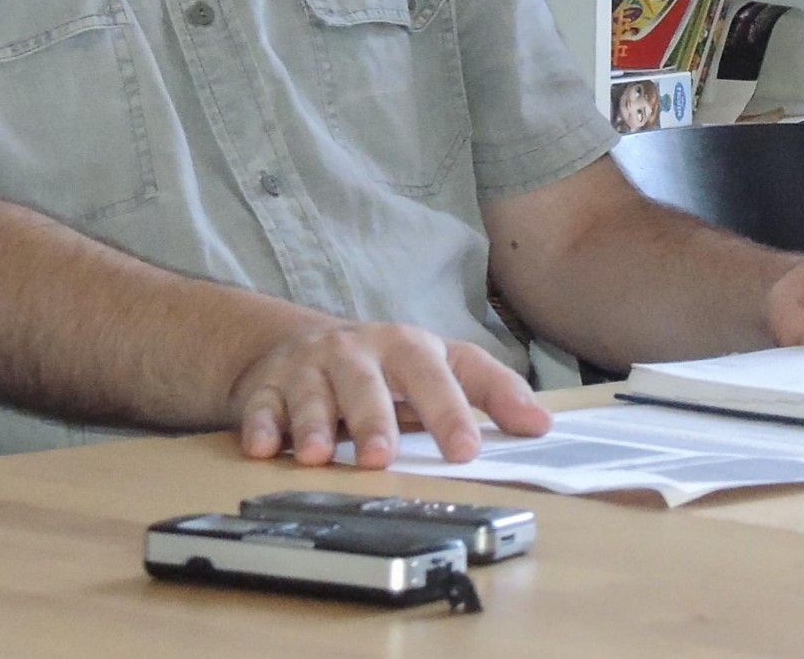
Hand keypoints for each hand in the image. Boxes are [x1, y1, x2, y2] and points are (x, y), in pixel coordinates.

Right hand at [230, 319, 551, 467]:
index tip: (466, 450)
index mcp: (409, 347)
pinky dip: (261, 425)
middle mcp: (360, 351)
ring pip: (314, 393)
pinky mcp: (268, 386)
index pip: (437, 374)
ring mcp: (312, 366)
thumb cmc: (385, 365)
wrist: (301, 345)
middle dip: (374, 419)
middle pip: (369, 383)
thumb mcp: (443, 366)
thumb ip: (493, 391)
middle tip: (381, 456)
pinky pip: (262, 406)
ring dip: (314, 424)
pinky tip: (263, 447)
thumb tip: (542, 424)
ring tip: (318, 455)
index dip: (452, 411)